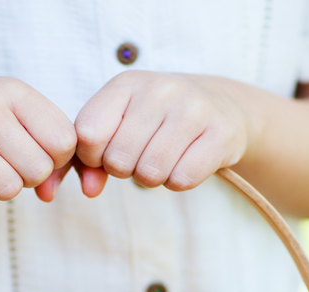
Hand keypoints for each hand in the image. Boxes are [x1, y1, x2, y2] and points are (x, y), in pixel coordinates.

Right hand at [0, 77, 76, 213]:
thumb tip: (49, 193)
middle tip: (2, 163)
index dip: (53, 158)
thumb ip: (53, 154)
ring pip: (8, 189)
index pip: (64, 141)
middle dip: (26, 177)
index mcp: (11, 90)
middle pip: (38, 169)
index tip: (30, 151)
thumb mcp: (20, 120)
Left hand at [71, 71, 254, 194]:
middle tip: (141, 156)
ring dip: (152, 178)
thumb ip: (89, 159)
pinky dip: (178, 181)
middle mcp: (159, 89)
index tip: (107, 152)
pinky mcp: (221, 132)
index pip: (88, 134)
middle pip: (118, 160)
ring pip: (150, 173)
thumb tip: (89, 190)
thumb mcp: (117, 126)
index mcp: (126, 84)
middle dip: (125, 170)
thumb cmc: (155, 122)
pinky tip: (185, 162)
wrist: (219, 105)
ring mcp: (193, 108)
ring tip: (162, 159)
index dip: (92, 157)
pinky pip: (182, 179)